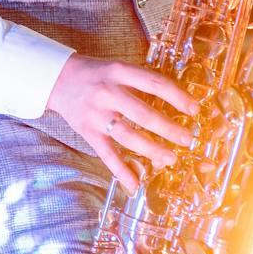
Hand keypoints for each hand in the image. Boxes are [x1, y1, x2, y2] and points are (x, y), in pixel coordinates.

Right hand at [46, 54, 197, 193]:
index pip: (154, 83)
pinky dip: (122, 171)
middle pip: (143, 114)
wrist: (57, 79)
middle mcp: (108, 93)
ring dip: (152, 149)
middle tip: (188, 140)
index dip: (177, 97)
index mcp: (119, 72)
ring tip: (170, 158)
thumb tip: (174, 103)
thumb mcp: (118, 68)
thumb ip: (141, 82)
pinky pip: (107, 155)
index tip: (195, 109)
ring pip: (128, 136)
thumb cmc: (95, 74)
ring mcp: (97, 115)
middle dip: (169, 129)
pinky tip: (135, 185)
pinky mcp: (88, 133)